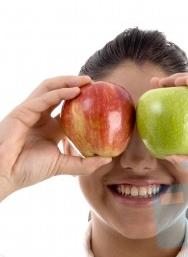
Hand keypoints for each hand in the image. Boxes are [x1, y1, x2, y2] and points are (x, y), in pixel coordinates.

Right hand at [0, 76, 111, 200]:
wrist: (6, 175)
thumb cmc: (29, 170)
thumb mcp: (63, 165)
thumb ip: (84, 163)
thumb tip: (108, 159)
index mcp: (49, 128)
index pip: (67, 108)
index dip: (82, 101)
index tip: (100, 98)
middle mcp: (40, 116)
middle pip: (58, 92)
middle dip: (75, 84)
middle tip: (95, 83)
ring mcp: (30, 112)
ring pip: (49, 88)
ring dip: (68, 82)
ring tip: (87, 81)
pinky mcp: (22, 111)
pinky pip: (42, 98)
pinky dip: (59, 93)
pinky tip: (75, 91)